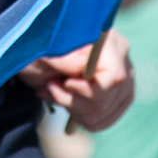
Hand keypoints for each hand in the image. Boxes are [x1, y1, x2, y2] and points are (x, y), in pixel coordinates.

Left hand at [16, 32, 132, 132]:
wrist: (35, 48)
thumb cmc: (38, 42)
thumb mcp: (47, 49)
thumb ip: (69, 59)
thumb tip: (88, 73)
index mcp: (106, 39)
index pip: (115, 77)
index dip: (89, 90)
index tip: (66, 84)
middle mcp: (120, 57)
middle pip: (108, 99)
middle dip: (75, 101)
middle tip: (52, 85)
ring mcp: (122, 76)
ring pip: (105, 113)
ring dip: (74, 110)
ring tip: (55, 91)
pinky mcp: (117, 93)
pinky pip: (104, 119)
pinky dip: (81, 116)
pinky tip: (65, 100)